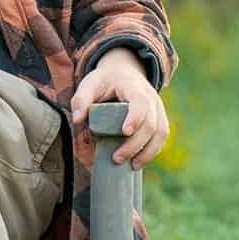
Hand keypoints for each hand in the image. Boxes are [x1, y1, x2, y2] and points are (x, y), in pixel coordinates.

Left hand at [70, 46, 169, 168]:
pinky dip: (152, 151)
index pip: (140, 103)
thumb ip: (81, 99)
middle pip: (151, 123)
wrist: (123, 72)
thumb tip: (77, 120)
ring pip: (161, 132)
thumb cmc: (104, 81)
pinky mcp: (160, 118)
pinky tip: (138, 162)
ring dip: (148, 152)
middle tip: (117, 158)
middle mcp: (151, 97)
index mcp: (134, 87)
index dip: (135, 118)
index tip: (124, 132)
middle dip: (136, 144)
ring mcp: (158, 108)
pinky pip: (161, 137)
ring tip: (132, 166)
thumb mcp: (90, 84)